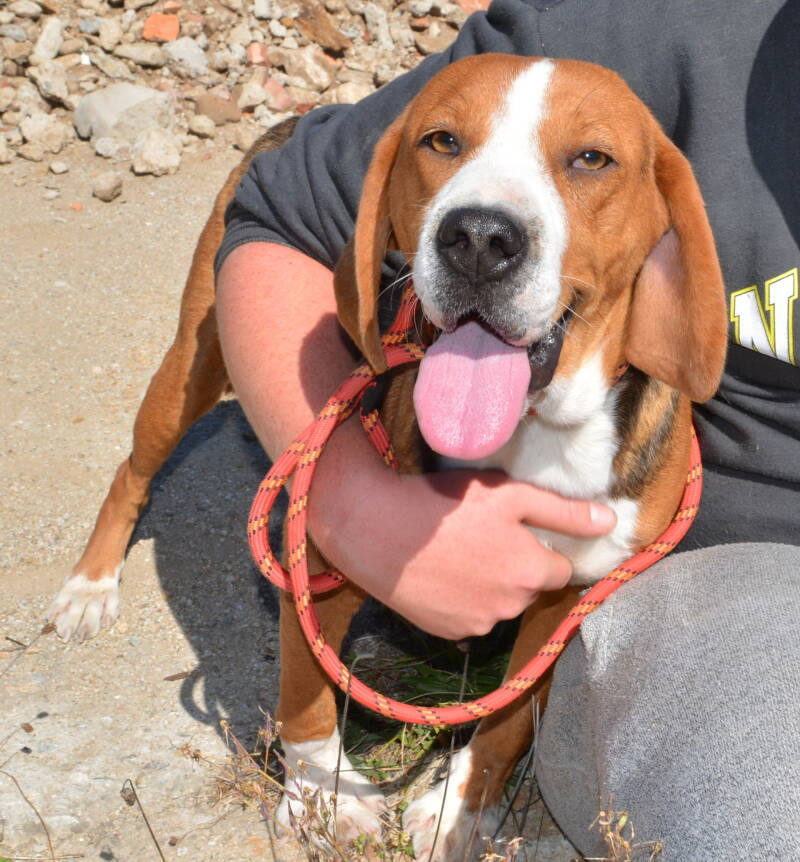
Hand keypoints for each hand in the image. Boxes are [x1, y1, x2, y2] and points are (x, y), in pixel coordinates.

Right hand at [309, 437, 615, 639]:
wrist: (375, 531)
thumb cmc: (444, 506)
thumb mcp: (508, 495)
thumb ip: (563, 512)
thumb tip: (611, 521)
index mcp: (530, 573)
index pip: (560, 570)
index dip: (540, 549)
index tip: (515, 532)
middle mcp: (510, 608)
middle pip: (529, 589)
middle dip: (516, 568)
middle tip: (482, 538)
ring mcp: (477, 626)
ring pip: (500, 606)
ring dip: (490, 586)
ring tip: (457, 555)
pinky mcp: (448, 634)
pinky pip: (470, 620)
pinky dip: (463, 602)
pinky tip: (441, 576)